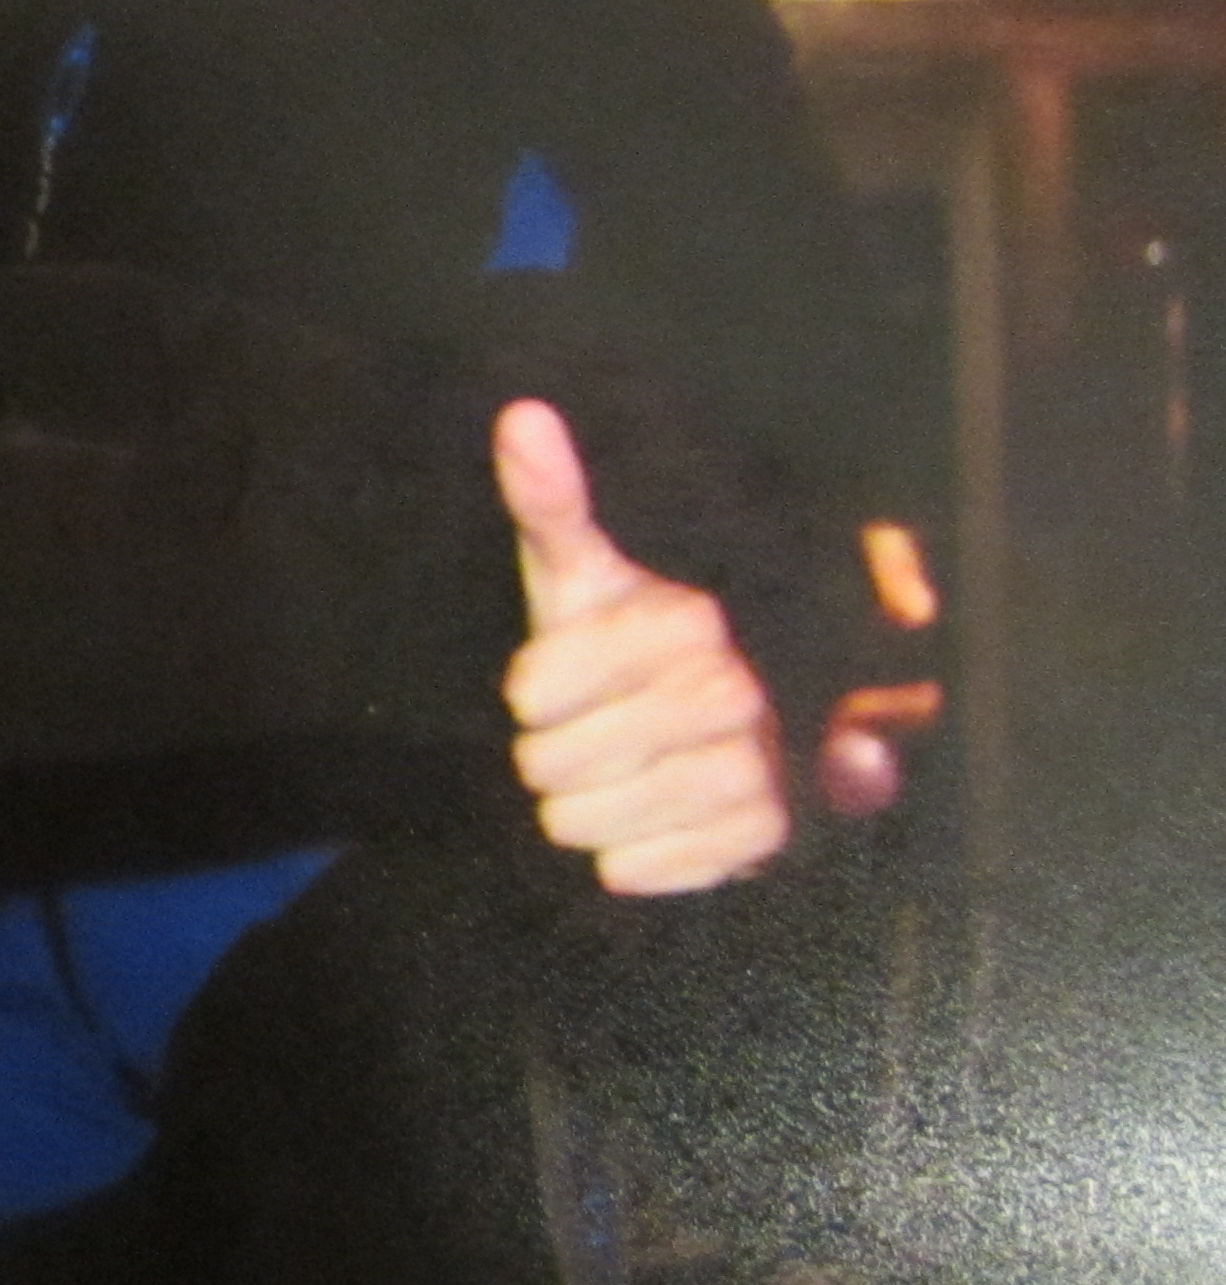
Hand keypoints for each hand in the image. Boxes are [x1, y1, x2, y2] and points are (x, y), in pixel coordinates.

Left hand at [493, 397, 789, 895]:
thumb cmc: (618, 646)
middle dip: (543, 758)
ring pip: (591, 820)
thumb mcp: (578, 576)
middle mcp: (736, 689)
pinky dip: (618, 857)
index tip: (534, 691)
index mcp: (687, 620)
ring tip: (593, 782)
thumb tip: (522, 417)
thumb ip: (551, 503)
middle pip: (559, 761)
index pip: (540, 689)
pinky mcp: (763, 837)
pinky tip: (634, 823)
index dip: (526, 696)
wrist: (694, 736)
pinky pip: (638, 868)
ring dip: (571, 811)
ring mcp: (756, 766)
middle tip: (562, 744)